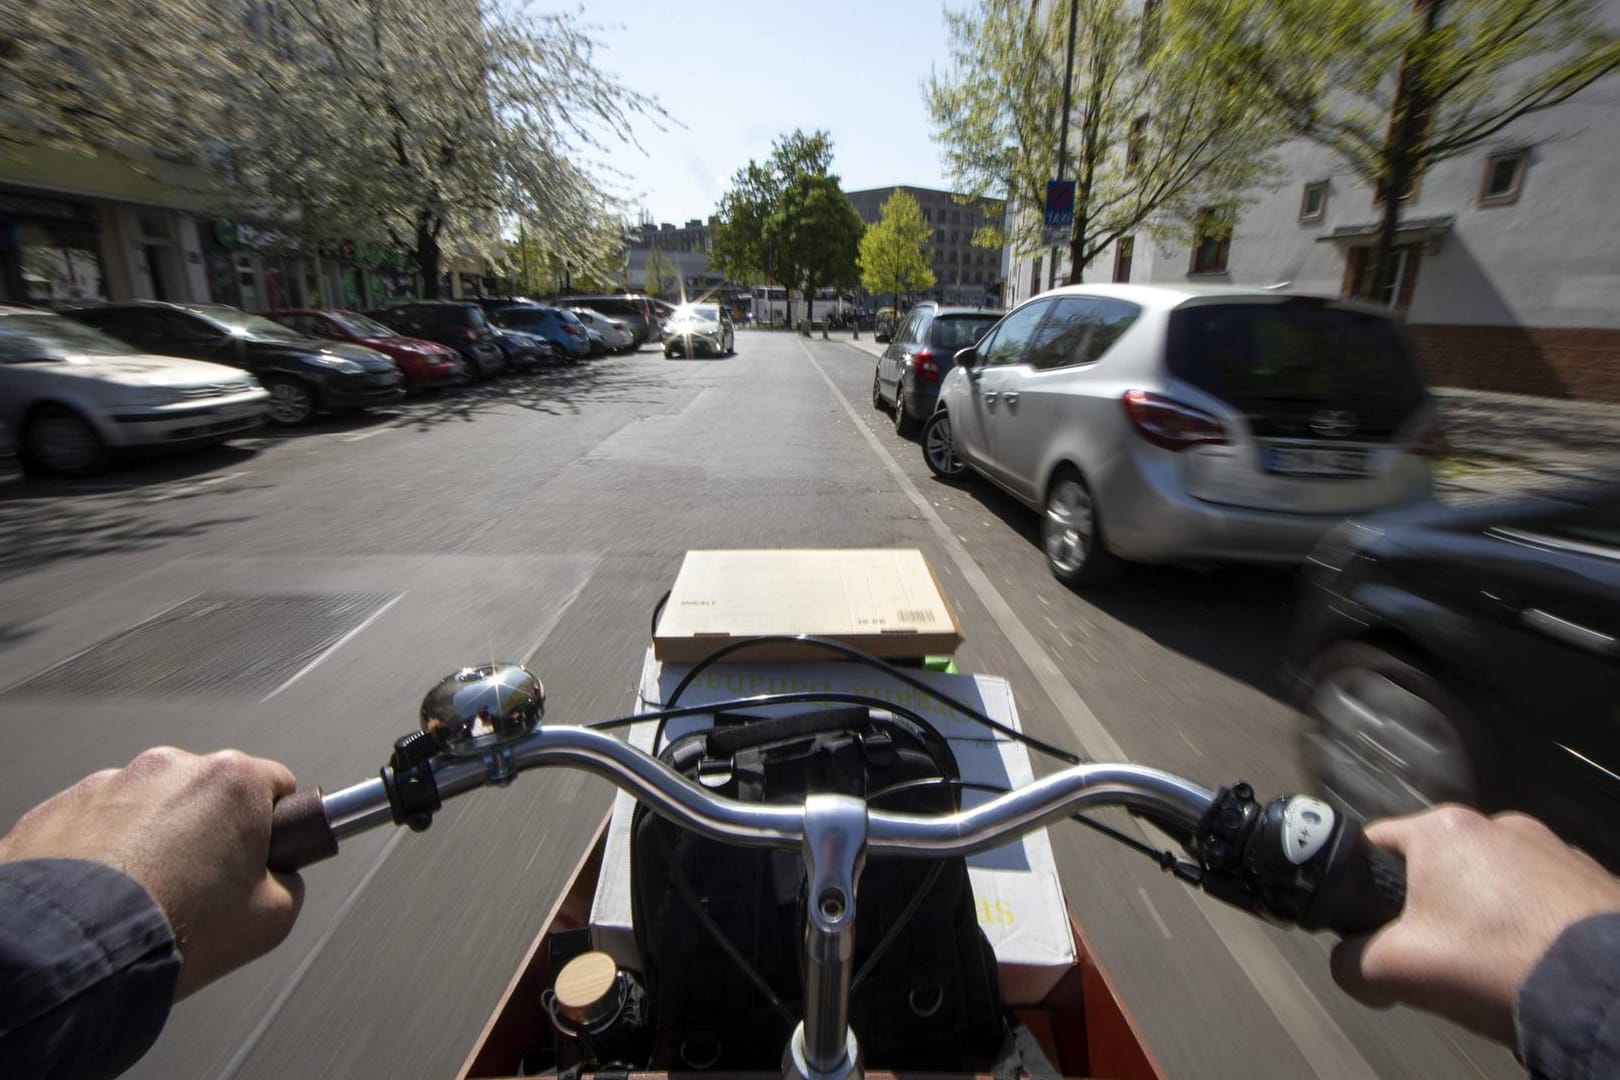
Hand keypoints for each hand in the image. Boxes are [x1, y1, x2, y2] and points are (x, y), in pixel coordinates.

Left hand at [0, 747, 303, 998]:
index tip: (261, 855)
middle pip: (206, 793)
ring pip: (145, 807)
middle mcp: (168, 768)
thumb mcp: (273, 917)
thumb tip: (276, 875)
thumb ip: (288, 881)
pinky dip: (99, 853)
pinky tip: (102, 896)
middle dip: (207, 830)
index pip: (276, 785)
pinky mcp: (54, 811)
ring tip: (143, 896)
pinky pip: (91, 825)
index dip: (273, 826)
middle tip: (201, 887)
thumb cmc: (172, 931)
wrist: (72, 955)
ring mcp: (105, 785)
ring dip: (150, 840)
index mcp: (231, 780)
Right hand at [1331, 804, 1619, 1044]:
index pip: (1374, 845)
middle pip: (1436, 869)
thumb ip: (1350, 961)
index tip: (1377, 929)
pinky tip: (1530, 964)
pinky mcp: (1588, 879)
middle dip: (1431, 913)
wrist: (1606, 992)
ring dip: (1483, 920)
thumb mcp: (1395, 970)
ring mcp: (1551, 849)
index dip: (1364, 890)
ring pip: (1490, 885)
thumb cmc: (1500, 965)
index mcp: (1443, 829)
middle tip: (1438, 959)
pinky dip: (1529, 927)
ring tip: (1492, 968)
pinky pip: (1539, 900)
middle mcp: (1498, 825)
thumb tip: (1350, 965)